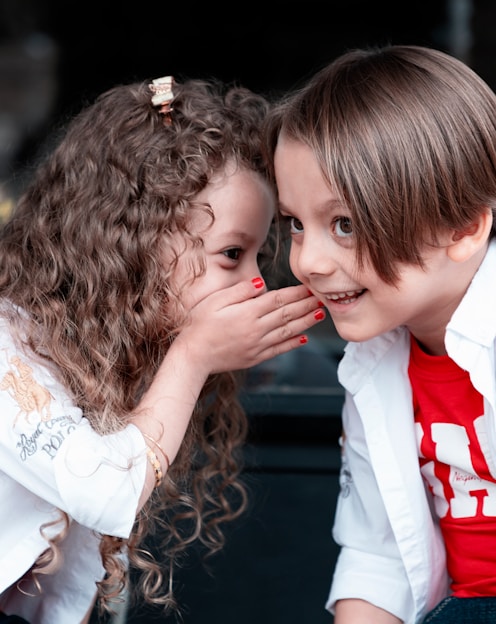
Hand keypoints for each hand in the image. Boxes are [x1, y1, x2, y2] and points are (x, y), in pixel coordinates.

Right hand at [177, 278, 325, 374]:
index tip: (309, 287)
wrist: (193, 356)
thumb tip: (262, 283)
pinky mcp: (255, 358)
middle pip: (287, 314)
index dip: (296, 293)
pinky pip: (279, 350)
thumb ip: (240, 292)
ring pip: (287, 331)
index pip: (278, 299)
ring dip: (306, 323)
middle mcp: (256, 329)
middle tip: (323, 298)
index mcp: (247, 313)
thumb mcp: (215, 301)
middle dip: (306, 305)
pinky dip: (292, 344)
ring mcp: (257, 345)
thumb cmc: (199, 325)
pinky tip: (303, 339)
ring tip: (320, 315)